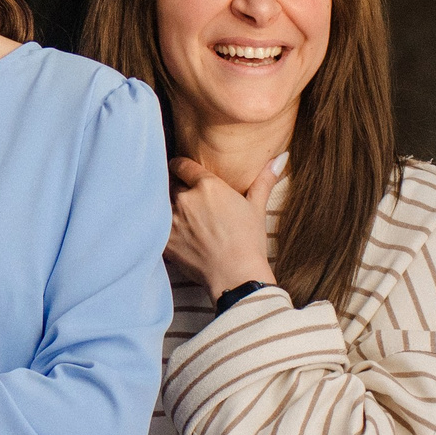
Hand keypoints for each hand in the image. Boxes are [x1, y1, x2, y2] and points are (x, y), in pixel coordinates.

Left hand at [167, 157, 279, 297]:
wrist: (235, 276)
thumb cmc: (249, 242)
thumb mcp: (257, 209)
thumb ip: (263, 181)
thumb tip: (280, 158)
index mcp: (207, 186)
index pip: (181, 165)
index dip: (180, 167)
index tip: (181, 171)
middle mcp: (185, 198)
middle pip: (170, 184)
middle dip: (175, 189)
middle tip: (186, 200)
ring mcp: (170, 219)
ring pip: (160, 204)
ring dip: (166, 208)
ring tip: (179, 217)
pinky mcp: (163, 239)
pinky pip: (155, 225)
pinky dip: (160, 227)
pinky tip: (174, 234)